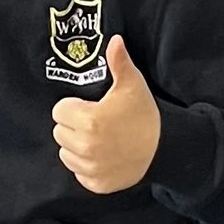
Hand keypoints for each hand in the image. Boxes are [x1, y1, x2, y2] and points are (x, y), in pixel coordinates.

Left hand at [51, 35, 160, 195]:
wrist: (164, 148)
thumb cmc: (145, 114)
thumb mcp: (132, 84)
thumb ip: (118, 61)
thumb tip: (114, 39)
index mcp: (88, 121)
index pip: (59, 112)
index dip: (72, 107)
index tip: (88, 107)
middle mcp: (86, 147)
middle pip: (59, 133)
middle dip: (72, 126)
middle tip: (93, 123)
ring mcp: (90, 168)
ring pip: (66, 154)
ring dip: (76, 146)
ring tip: (97, 139)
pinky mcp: (96, 184)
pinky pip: (78, 174)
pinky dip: (86, 167)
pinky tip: (102, 156)